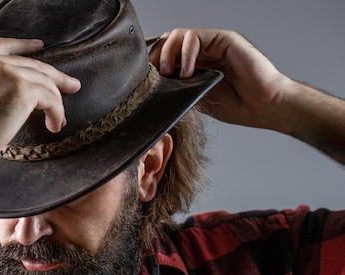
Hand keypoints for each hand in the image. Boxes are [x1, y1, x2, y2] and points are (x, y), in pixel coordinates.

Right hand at [0, 38, 80, 195]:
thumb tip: (9, 97)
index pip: (3, 45)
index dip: (25, 46)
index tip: (39, 47)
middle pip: (32, 64)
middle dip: (54, 77)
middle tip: (71, 86)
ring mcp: (7, 72)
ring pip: (45, 81)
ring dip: (55, 103)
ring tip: (57, 120)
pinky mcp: (23, 88)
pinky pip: (51, 98)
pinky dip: (57, 113)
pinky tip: (54, 126)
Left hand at [148, 28, 291, 131]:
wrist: (263, 106)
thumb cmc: (236, 106)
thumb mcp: (195, 98)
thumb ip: (177, 87)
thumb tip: (151, 87)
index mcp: (194, 63)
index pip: (164, 54)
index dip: (151, 64)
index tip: (145, 81)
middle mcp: (202, 50)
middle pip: (166, 41)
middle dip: (155, 57)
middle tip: (155, 77)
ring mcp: (213, 43)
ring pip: (177, 35)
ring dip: (167, 53)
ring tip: (170, 74)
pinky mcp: (224, 39)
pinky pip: (195, 36)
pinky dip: (185, 53)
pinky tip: (188, 72)